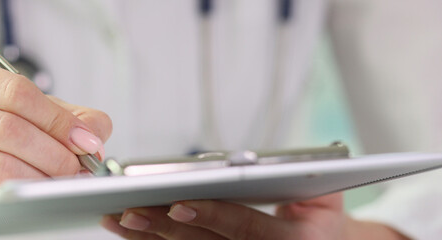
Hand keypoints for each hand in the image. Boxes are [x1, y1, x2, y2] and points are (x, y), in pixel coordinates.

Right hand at [0, 58, 111, 236]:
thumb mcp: (14, 106)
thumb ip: (60, 111)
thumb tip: (95, 132)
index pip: (14, 91)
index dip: (56, 118)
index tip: (85, 140)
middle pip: (7, 129)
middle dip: (54, 152)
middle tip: (78, 167)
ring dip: (41, 178)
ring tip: (62, 182)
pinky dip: (20, 196)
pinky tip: (36, 194)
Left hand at [101, 193, 409, 239]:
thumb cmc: (317, 215)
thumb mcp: (325, 195)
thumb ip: (301, 176)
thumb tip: (256, 163)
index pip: (245, 227)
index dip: (212, 216)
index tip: (177, 205)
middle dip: (163, 228)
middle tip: (128, 211)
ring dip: (147, 238)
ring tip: (116, 219)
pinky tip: (129, 231)